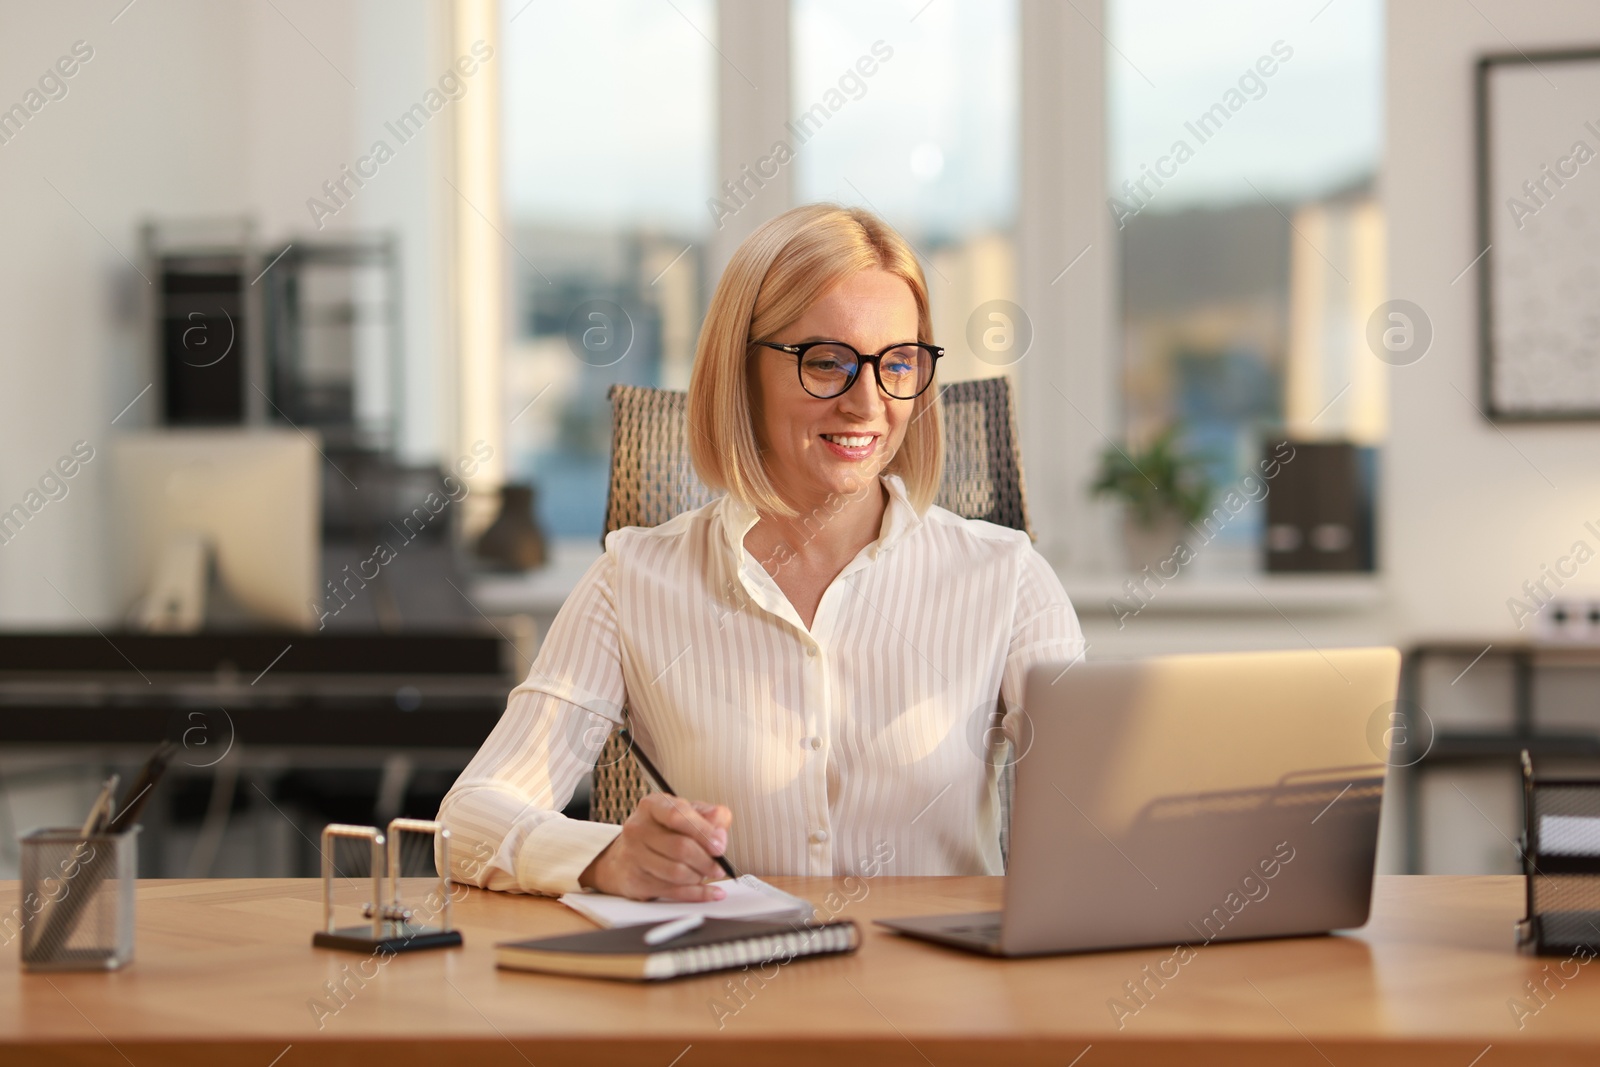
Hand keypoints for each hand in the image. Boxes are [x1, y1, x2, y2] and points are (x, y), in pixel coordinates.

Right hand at [578, 792, 732, 900]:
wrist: (628, 855)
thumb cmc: (663, 831)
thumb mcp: (688, 814)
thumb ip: (710, 817)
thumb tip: (720, 832)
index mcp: (652, 806)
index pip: (678, 816)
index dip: (703, 832)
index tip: (720, 845)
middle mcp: (638, 828)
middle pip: (680, 847)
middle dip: (706, 860)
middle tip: (719, 866)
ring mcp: (633, 855)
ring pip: (676, 872)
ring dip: (699, 876)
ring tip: (707, 873)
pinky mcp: (635, 881)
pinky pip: (672, 891)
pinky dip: (697, 894)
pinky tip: (710, 892)